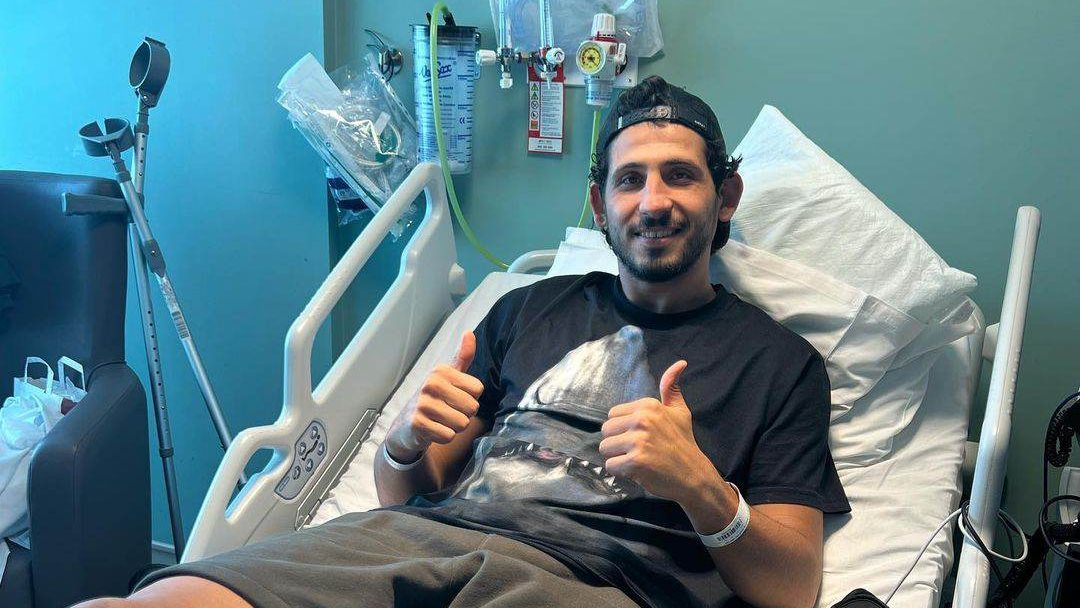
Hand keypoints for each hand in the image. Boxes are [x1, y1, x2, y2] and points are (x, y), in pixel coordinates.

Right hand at [385, 332, 483, 461]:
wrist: (405, 426)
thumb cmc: (433, 398)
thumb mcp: (448, 376)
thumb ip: (462, 357)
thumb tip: (470, 332)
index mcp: (441, 371)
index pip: (478, 389)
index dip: (470, 397)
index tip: (455, 397)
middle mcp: (431, 384)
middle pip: (472, 408)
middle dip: (464, 414)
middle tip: (448, 411)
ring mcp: (423, 404)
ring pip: (462, 423)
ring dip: (454, 427)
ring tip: (441, 421)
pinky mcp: (418, 424)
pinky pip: (448, 436)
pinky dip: (444, 437)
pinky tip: (433, 430)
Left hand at [599, 360, 716, 503]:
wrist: (694, 475)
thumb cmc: (683, 443)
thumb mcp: (679, 411)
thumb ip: (671, 387)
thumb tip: (680, 363)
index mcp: (649, 405)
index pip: (612, 414)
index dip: (622, 428)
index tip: (640, 436)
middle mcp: (642, 420)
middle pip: (606, 430)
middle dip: (617, 443)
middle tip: (637, 450)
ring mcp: (638, 441)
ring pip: (605, 448)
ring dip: (617, 457)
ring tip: (637, 460)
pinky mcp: (636, 462)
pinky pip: (610, 465)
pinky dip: (620, 472)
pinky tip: (637, 471)